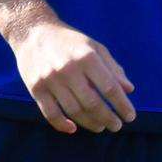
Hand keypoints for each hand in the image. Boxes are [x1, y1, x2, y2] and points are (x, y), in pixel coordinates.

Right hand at [9, 18, 135, 134]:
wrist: (32, 32)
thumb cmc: (69, 42)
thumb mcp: (94, 47)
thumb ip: (112, 68)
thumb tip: (129, 90)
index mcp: (86, 57)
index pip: (109, 87)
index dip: (122, 105)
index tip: (130, 116)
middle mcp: (68, 69)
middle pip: (93, 103)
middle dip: (108, 118)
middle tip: (116, 126)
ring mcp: (50, 80)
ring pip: (74, 111)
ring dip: (91, 123)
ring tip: (100, 127)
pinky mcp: (36, 89)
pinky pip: (51, 114)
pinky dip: (62, 125)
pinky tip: (73, 128)